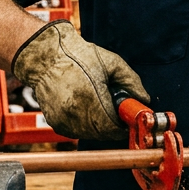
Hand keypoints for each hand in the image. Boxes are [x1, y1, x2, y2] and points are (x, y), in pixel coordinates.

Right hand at [12, 20, 149, 140]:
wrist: (45, 56)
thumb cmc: (77, 55)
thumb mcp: (111, 63)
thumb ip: (131, 82)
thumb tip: (143, 98)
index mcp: (91, 98)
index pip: (113, 128)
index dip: (123, 126)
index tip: (127, 119)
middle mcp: (75, 112)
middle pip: (102, 134)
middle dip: (112, 125)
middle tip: (114, 111)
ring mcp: (63, 119)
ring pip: (89, 134)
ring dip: (98, 126)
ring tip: (97, 104)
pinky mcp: (55, 122)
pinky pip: (76, 131)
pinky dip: (84, 125)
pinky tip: (84, 107)